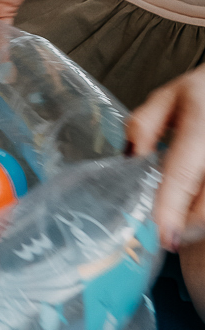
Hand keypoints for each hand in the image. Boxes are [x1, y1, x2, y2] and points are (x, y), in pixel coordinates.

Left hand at [127, 64, 204, 250]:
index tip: (164, 235)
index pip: (182, 174)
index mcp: (201, 129)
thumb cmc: (203, 94)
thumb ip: (144, 125)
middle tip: (166, 230)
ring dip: (199, 219)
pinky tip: (196, 201)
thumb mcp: (168, 97)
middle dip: (187, 223)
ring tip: (182, 217)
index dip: (171, 207)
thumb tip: (131, 157)